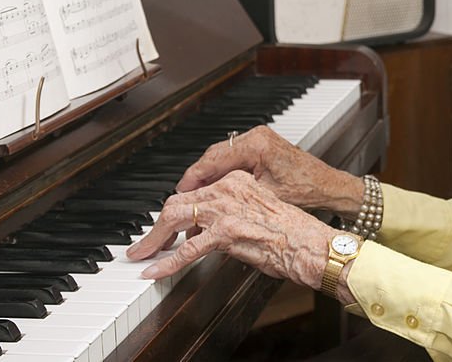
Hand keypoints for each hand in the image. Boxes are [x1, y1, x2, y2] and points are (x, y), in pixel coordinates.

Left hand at [126, 170, 337, 289]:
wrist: (310, 243)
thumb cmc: (292, 233)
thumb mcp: (258, 211)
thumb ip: (232, 213)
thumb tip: (208, 230)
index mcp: (237, 180)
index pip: (195, 192)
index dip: (175, 211)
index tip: (165, 226)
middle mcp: (228, 189)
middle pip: (178, 202)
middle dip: (156, 225)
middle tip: (144, 243)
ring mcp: (225, 209)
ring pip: (175, 218)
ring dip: (153, 240)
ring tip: (142, 255)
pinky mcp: (225, 232)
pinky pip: (186, 250)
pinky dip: (166, 263)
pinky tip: (155, 271)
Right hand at [176, 125, 362, 219]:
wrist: (328, 185)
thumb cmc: (306, 190)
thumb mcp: (265, 197)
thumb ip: (235, 196)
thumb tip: (208, 207)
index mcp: (257, 144)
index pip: (214, 159)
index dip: (194, 177)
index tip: (180, 192)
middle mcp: (256, 136)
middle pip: (214, 155)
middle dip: (198, 177)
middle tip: (183, 197)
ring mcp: (259, 139)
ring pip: (222, 156)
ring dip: (209, 175)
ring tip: (196, 196)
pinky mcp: (261, 146)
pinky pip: (233, 157)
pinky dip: (222, 172)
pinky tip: (215, 188)